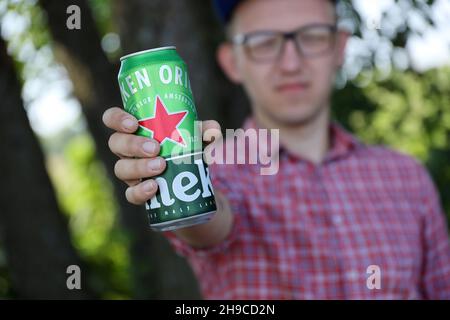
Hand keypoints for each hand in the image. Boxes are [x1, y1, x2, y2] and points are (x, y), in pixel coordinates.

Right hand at [102, 107, 220, 204]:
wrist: (191, 182)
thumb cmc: (185, 148)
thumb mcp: (196, 137)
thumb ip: (205, 131)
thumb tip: (212, 131)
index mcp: (135, 129)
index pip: (112, 119)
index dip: (117, 119)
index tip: (133, 123)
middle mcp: (127, 150)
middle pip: (116, 143)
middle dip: (133, 145)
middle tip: (155, 147)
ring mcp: (130, 172)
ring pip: (121, 168)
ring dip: (139, 167)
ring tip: (161, 166)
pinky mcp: (137, 191)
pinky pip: (131, 194)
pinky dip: (141, 191)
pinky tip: (154, 187)